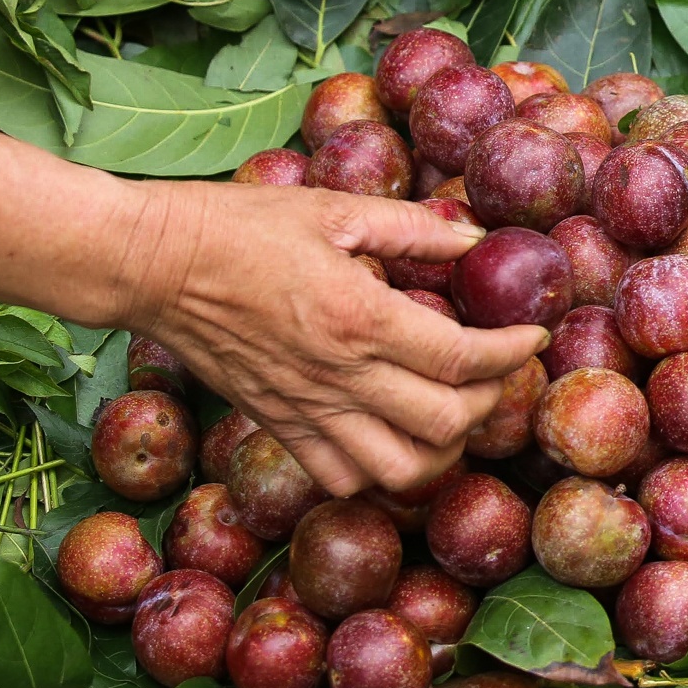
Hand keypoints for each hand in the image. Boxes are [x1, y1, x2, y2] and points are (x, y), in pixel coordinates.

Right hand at [118, 180, 546, 496]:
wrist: (153, 264)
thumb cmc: (240, 226)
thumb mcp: (334, 209)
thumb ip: (412, 229)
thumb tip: (474, 237)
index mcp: (360, 317)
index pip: (463, 358)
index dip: (512, 354)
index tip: (534, 337)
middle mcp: (339, 375)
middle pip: (445, 424)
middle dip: (488, 404)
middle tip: (496, 373)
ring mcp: (307, 410)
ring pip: (399, 471)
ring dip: (442, 451)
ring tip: (453, 415)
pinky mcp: (278, 426)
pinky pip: (340, 478)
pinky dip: (379, 473)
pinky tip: (394, 437)